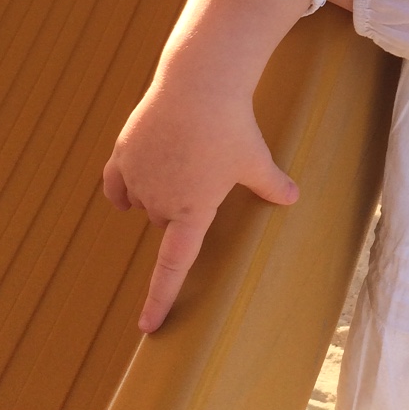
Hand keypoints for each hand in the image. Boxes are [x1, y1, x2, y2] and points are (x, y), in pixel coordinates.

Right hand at [103, 77, 297, 332]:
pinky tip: (129, 192)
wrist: (199, 82)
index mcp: (191, 211)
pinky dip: (123, 190)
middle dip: (179, 213)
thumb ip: (271, 185)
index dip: (161, 299)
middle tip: (203, 183)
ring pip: (143, 202)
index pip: (174, 267)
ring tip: (181, 166)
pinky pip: (116, 185)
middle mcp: (157, 200)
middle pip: (164, 222)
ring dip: (157, 196)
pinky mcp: (122, 152)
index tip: (147, 327)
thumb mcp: (256, 160)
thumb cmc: (232, 125)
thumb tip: (292, 198)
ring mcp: (136, 176)